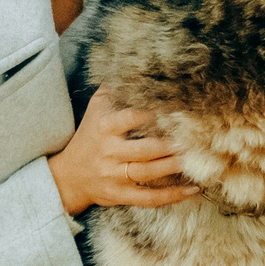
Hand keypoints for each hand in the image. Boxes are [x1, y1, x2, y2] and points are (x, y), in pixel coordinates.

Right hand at [46, 90, 196, 215]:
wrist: (68, 176)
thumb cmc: (89, 137)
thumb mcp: (95, 110)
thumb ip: (113, 90)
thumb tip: (132, 66)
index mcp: (104, 127)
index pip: (131, 118)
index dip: (153, 114)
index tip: (176, 108)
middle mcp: (109, 152)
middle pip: (145, 149)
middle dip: (170, 145)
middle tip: (195, 139)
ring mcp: (114, 176)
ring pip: (148, 173)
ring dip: (174, 166)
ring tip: (196, 159)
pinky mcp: (121, 195)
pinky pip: (149, 198)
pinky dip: (172, 196)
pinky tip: (193, 189)